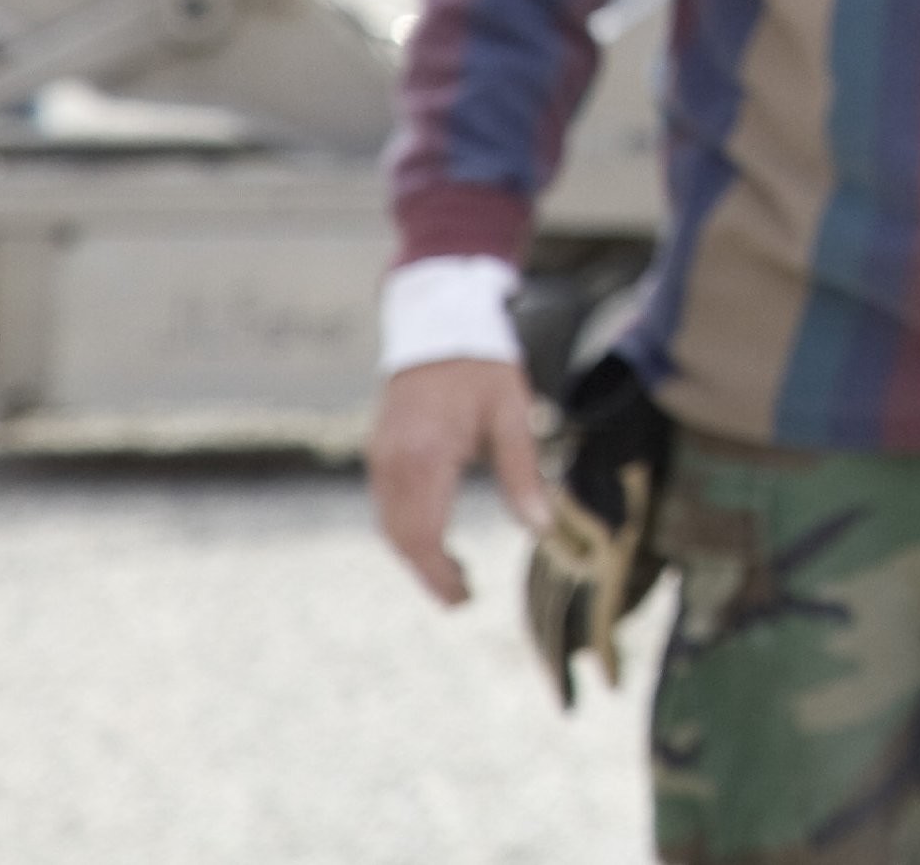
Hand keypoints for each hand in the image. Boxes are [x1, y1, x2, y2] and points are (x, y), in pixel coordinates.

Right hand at [368, 355, 548, 607]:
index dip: (440, 574)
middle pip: (401, 537)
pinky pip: (385, 504)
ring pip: (388, 524)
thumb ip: (524, 475)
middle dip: (428, 572)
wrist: (440, 322)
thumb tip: (541, 528)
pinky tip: (435, 536)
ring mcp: (379, 456)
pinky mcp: (378, 451)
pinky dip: (406, 528)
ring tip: (455, 572)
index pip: (424, 535)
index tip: (464, 598)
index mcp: (427, 455)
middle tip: (463, 595)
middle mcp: (394, 462)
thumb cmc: (483, 368)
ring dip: (416, 553)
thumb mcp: (513, 415)